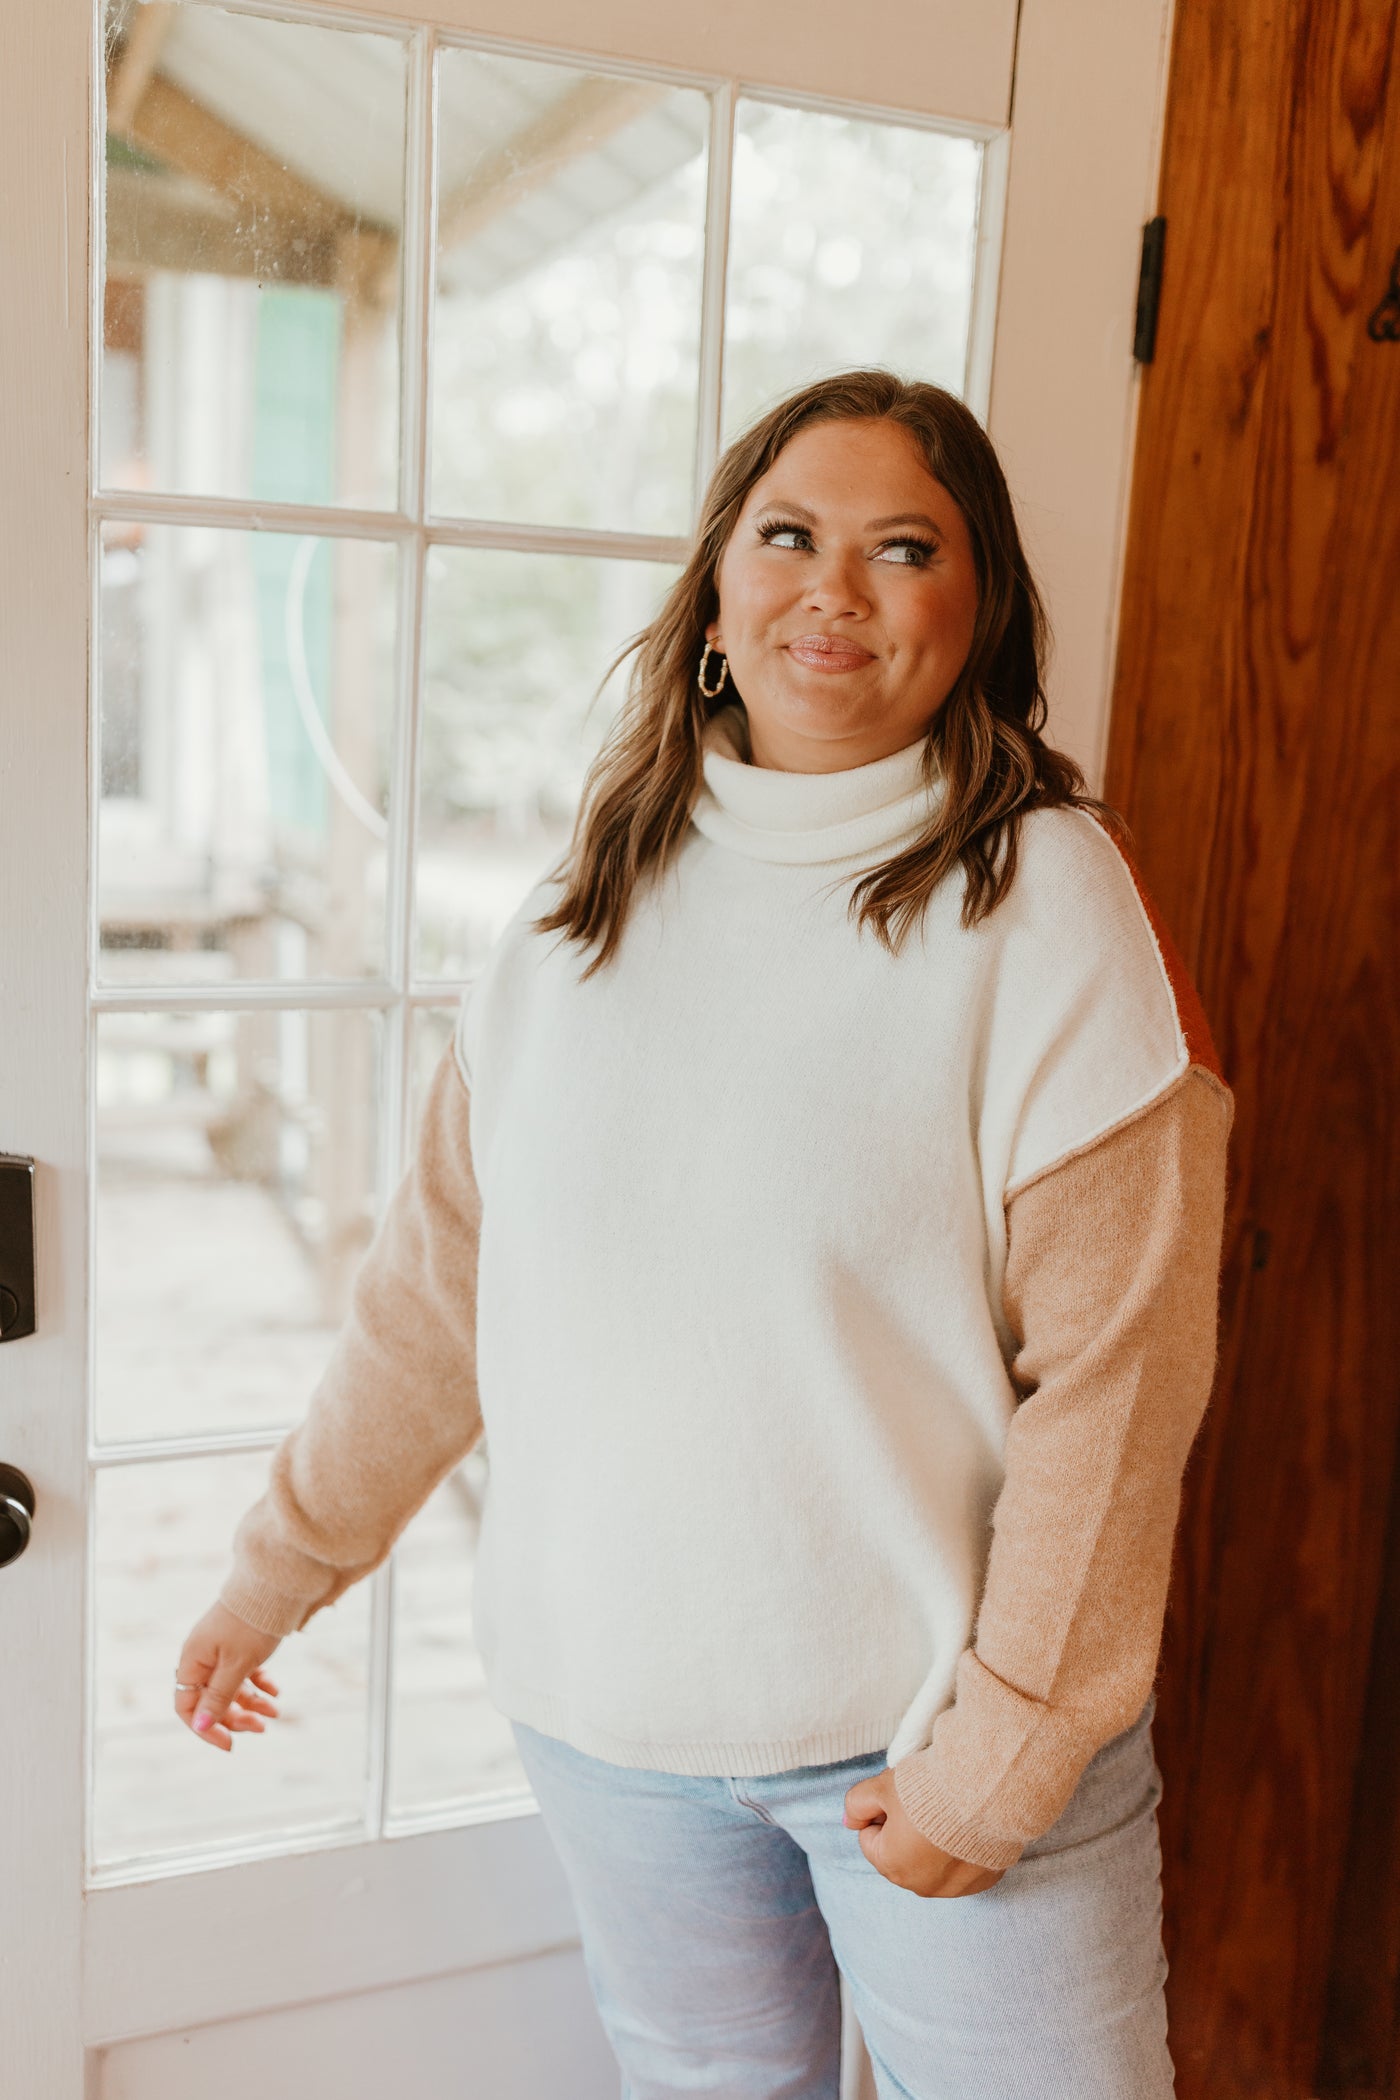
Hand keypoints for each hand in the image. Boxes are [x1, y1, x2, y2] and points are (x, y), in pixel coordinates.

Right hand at [175, 1601, 282, 1752]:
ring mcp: (222, 1650)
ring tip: (275, 1712)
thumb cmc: (251, 1624)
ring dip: (251, 1704)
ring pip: (231, 1688)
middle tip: (261, 1728)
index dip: (205, 1728)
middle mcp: (203, 1657)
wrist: (275, 1586)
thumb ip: (218, 1697)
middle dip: (236, 1718)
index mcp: (193, 1661)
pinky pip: (244, 1673)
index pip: (187, 1707)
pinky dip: (259, 1684)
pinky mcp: (240, 1644)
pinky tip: (275, 1692)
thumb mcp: (236, 1665)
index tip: (229, 1744)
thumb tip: (201, 1726)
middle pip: (211, 1701)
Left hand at [843, 1768, 1005, 1897]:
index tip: (900, 1797)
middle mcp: (922, 1886)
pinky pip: (964, 1866)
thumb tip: (849, 1821)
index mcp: (892, 1867)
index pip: (871, 1837)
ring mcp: (956, 1888)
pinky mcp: (984, 1880)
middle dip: (906, 1831)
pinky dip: (963, 1850)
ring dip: (935, 1844)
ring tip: (948, 1813)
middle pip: (901, 1853)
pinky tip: (969, 1826)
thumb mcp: (881, 1787)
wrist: (986, 1791)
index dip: (882, 1811)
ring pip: (933, 1863)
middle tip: (924, 1803)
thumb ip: (857, 1804)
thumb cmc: (928, 1789)